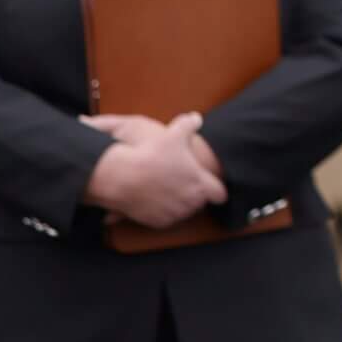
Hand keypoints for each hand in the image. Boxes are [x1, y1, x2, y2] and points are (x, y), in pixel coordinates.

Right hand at [84, 110, 227, 227]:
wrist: (121, 176)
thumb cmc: (151, 155)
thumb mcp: (174, 134)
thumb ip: (189, 125)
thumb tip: (196, 118)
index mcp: (200, 184)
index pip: (220, 194)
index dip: (216, 189)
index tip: (209, 184)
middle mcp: (190, 203)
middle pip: (200, 203)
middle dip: (194, 194)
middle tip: (182, 180)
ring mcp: (174, 214)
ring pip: (183, 212)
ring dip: (179, 203)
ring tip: (168, 187)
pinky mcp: (157, 223)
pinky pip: (165, 218)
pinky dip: (162, 211)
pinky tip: (155, 197)